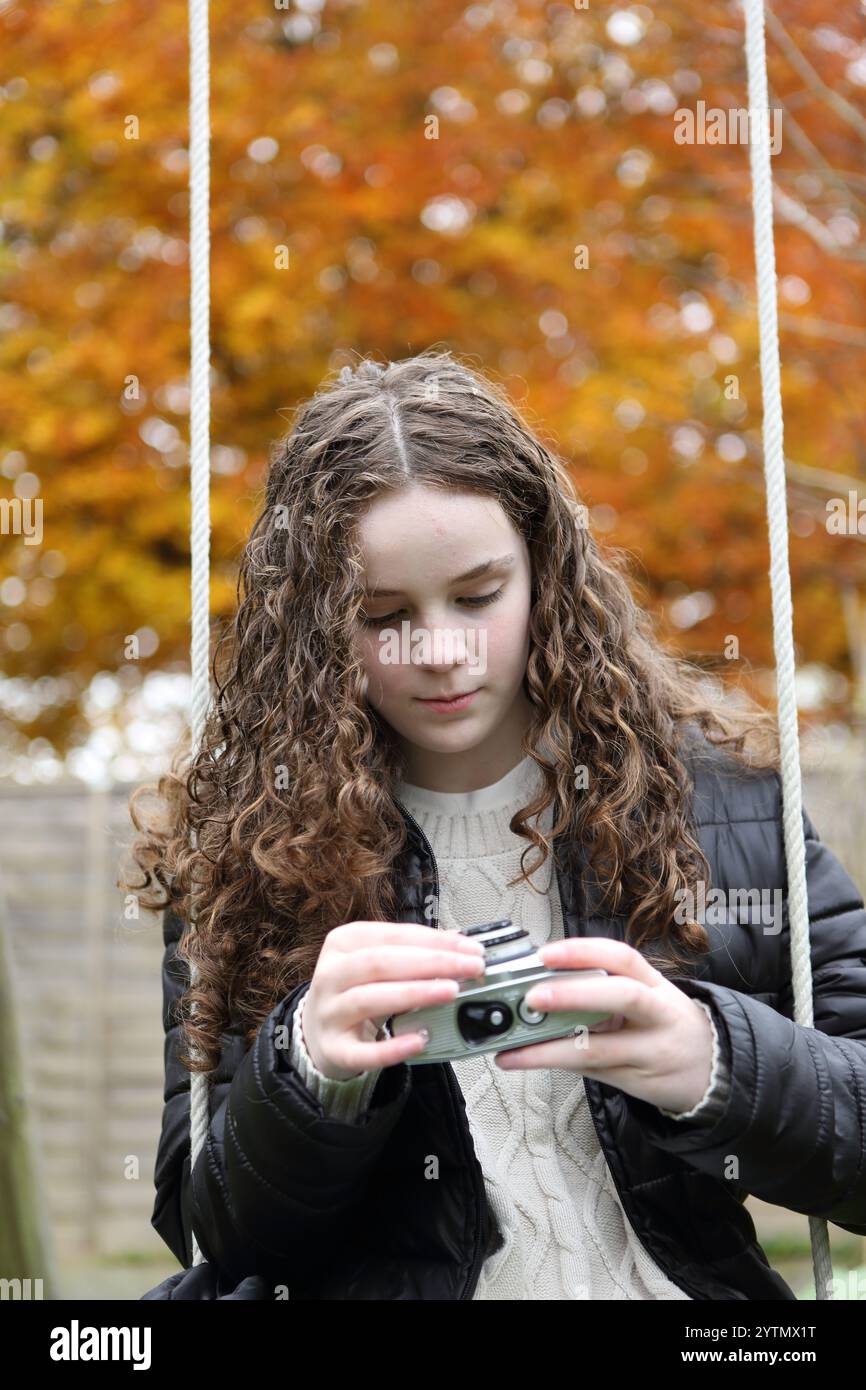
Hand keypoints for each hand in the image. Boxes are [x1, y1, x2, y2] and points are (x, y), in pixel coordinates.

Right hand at [301, 921, 485, 1078]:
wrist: (318, 1030)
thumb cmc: (356, 990)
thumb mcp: (378, 963)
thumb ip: (413, 951)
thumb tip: (458, 942)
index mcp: (343, 943)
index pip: (391, 935)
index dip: (433, 940)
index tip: (469, 948)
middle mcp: (331, 975)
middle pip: (380, 963)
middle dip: (431, 963)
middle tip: (470, 968)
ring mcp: (329, 1013)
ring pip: (369, 999)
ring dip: (414, 994)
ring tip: (451, 992)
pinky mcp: (333, 1049)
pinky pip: (363, 1052)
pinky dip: (393, 1047)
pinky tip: (421, 1039)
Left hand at [494, 937, 714, 1114]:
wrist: (712, 1068)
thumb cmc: (668, 1024)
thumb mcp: (648, 997)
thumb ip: (604, 988)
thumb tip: (543, 982)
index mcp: (654, 984)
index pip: (622, 958)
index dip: (583, 952)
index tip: (545, 953)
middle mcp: (658, 1014)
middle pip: (622, 996)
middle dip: (574, 994)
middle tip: (532, 996)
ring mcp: (651, 1051)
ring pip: (599, 1049)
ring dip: (549, 1048)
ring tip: (511, 1045)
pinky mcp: (637, 1082)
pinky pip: (592, 1072)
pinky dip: (556, 1064)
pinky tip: (525, 1060)